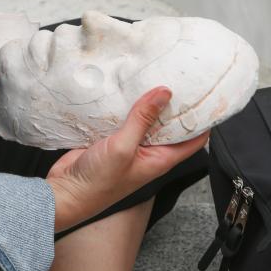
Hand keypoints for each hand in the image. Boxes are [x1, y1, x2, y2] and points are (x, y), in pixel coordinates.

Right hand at [46, 86, 209, 231]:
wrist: (65, 193)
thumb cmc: (97, 183)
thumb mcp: (123, 147)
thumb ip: (142, 119)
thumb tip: (165, 93)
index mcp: (160, 159)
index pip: (194, 139)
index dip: (203, 119)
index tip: (205, 95)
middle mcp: (148, 152)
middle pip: (170, 125)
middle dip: (174, 104)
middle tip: (178, 77)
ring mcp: (130, 145)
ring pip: (145, 119)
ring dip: (147, 102)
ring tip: (153, 76)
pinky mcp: (111, 139)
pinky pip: (124, 118)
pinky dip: (125, 106)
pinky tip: (124, 89)